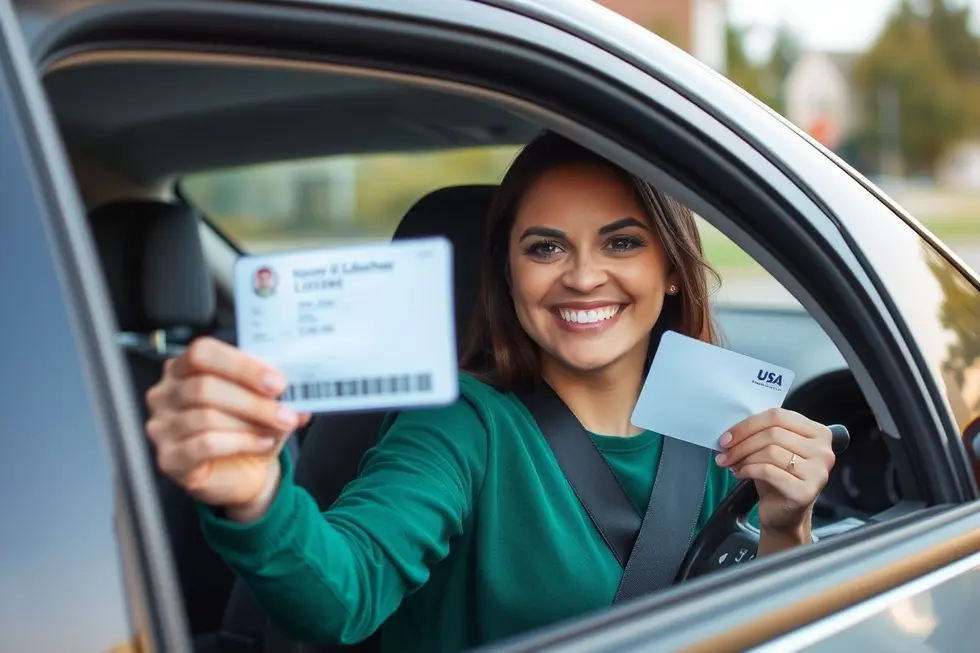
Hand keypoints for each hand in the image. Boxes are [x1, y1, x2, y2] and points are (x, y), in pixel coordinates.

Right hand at [144, 337, 310, 514]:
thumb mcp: (265, 401)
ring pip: (206, 416)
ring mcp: (162, 427)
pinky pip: (204, 444)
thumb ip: (274, 388)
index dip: (241, 365)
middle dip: (251, 399)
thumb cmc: (248, 428)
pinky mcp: (169, 458)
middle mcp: (165, 394)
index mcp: (184, 368)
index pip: (202, 352)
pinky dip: (240, 442)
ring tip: (277, 427)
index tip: (276, 380)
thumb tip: (299, 384)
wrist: (244, 471)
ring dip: (250, 422)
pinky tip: (262, 443)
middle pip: (204, 386)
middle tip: (284, 409)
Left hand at [715, 408, 834, 535]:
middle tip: (725, 452)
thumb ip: (762, 433)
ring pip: (771, 451)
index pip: (778, 416)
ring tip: (732, 463)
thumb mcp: (773, 447)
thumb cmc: (778, 476)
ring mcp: (818, 472)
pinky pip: (769, 471)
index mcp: (818, 433)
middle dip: (742, 442)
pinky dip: (748, 470)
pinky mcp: (806, 491)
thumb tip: (731, 432)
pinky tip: (740, 473)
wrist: (785, 514)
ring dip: (744, 457)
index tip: (727, 436)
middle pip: (773, 433)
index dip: (748, 425)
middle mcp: (824, 451)